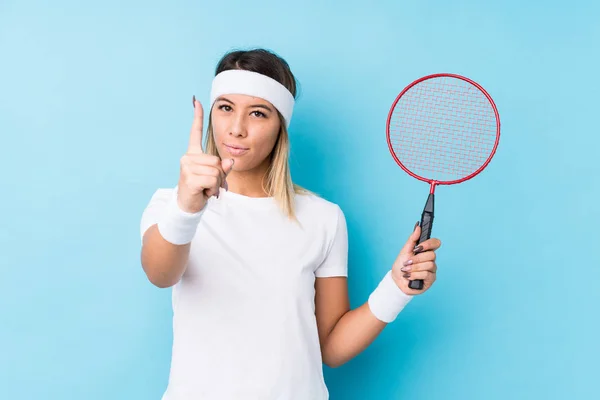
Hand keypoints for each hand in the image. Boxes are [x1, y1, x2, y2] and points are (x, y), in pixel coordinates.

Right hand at [177, 96, 234, 212]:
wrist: (188, 206)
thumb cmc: (201, 190)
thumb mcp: (215, 177)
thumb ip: (223, 168)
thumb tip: (229, 160)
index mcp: (193, 154)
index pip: (196, 132)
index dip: (197, 117)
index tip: (196, 101)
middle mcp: (188, 157)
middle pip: (217, 160)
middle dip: (220, 175)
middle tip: (210, 184)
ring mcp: (187, 167)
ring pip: (217, 170)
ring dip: (217, 183)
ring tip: (206, 188)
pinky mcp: (189, 178)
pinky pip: (213, 179)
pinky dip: (213, 189)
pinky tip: (204, 192)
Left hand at [391, 222, 441, 294]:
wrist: (396, 280)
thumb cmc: (401, 265)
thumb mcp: (405, 250)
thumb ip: (412, 239)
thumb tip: (418, 226)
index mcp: (425, 251)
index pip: (436, 243)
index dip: (429, 244)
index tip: (418, 247)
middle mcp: (431, 259)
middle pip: (432, 255)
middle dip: (417, 259)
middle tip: (407, 262)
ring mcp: (432, 270)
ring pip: (429, 265)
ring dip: (414, 268)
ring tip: (406, 270)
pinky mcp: (431, 279)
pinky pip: (427, 274)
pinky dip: (415, 275)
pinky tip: (409, 277)